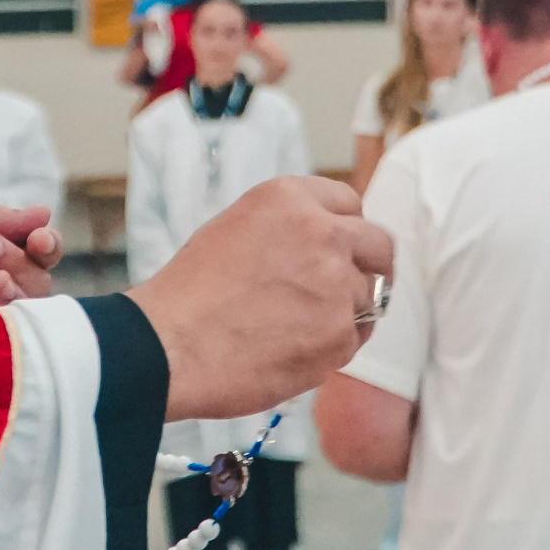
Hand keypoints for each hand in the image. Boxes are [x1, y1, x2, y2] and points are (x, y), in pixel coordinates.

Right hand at [127, 175, 389, 421]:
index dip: (345, 229)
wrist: (171, 345)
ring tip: (297, 327)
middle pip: (378, 246)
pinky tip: (293, 349)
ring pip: (369, 297)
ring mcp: (336, 285)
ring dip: (345, 311)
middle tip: (346, 288)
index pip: (350, 203)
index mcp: (290, 199)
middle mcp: (323, 233)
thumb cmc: (189, 293)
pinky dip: (332, 347)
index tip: (340, 248)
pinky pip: (354, 339)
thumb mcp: (236, 228)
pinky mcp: (339, 335)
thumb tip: (329, 241)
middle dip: (367, 266)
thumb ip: (289, 227)